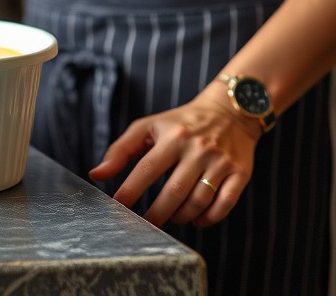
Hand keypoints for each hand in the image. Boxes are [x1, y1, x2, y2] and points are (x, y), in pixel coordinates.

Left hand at [88, 90, 260, 227]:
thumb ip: (121, 150)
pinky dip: (207, 219)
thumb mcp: (148, 127)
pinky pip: (224, 206)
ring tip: (169, 217)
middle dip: (156, 214)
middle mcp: (197, 149)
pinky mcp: (240, 173)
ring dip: (180, 217)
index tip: (118, 206)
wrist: (229, 112)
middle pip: (174, 192)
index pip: (147, 168)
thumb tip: (96, 175)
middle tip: (145, 224)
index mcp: (172, 136)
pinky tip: (195, 219)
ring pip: (198, 202)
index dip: (131, 190)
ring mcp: (220, 162)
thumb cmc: (179, 123)